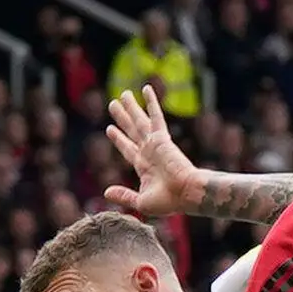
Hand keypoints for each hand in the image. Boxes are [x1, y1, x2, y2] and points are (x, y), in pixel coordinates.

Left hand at [102, 87, 201, 216]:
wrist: (186, 193)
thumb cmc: (168, 202)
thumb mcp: (141, 202)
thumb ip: (124, 195)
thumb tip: (106, 192)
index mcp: (143, 166)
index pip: (127, 148)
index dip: (119, 139)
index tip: (110, 129)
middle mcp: (148, 152)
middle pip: (132, 130)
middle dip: (122, 117)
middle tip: (113, 103)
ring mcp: (155, 143)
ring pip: (139, 120)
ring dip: (131, 107)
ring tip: (122, 94)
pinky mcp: (162, 137)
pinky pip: (155, 116)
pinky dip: (151, 102)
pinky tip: (146, 89)